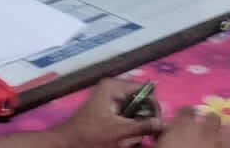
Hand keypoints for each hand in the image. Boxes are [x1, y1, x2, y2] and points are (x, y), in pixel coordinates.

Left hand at [48, 79, 165, 147]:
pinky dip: (128, 130)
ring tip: (128, 139)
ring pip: (135, 113)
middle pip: (141, 102)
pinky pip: (126, 119)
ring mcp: (110, 100)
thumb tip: (162, 124)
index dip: (153, 107)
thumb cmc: (88, 135)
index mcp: (113, 86)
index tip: (157, 124)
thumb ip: (142, 126)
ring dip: (136, 127)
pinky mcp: (108, 112)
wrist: (67, 143)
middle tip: (143, 135)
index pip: (145, 90)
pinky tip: (124, 140)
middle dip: (143, 120)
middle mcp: (113, 89)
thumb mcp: (118, 131)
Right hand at [155, 108, 229, 147]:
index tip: (187, 115)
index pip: (186, 111)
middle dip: (211, 121)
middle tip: (209, 127)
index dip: (187, 113)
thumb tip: (163, 138)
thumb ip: (162, 141)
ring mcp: (223, 144)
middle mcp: (204, 130)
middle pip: (212, 117)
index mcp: (182, 128)